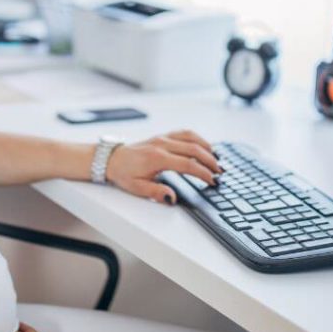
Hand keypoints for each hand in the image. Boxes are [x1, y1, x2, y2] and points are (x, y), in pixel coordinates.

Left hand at [105, 129, 222, 204]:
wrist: (112, 159)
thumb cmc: (124, 173)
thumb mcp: (137, 188)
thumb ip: (156, 192)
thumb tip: (172, 198)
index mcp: (156, 159)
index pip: (187, 164)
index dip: (202, 173)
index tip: (212, 181)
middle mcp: (162, 145)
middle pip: (194, 149)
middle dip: (210, 161)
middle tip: (220, 172)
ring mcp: (163, 138)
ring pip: (191, 138)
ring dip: (207, 147)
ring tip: (217, 159)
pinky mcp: (163, 136)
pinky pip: (184, 133)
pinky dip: (198, 138)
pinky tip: (205, 147)